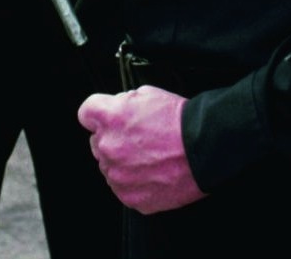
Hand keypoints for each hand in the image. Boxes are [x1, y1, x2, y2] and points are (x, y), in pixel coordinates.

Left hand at [77, 86, 205, 214]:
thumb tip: (116, 110)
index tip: (106, 118)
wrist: (204, 148)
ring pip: (110, 168)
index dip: (98, 114)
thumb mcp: (147, 93)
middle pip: (97, 143)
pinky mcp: (131, 197)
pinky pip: (124, 189)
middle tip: (139, 139)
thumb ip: (122, 103)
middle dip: (113, 139)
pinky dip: (135, 183)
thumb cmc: (180, 121)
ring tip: (150, 158)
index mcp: (109, 118)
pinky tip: (153, 173)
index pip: (86, 113)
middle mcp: (108, 147)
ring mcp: (118, 176)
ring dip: (123, 163)